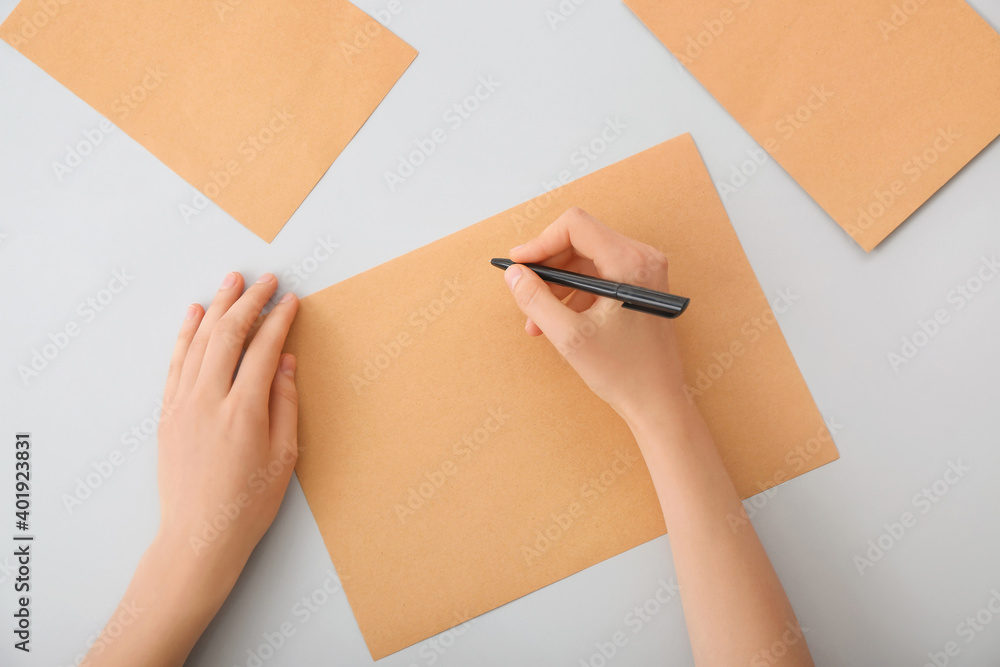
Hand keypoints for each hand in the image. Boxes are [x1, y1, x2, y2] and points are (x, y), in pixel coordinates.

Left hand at [83, 272, 299, 666]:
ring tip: (231, 282)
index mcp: (244, 411)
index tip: (290, 300)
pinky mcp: (168, 413)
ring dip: (216, 308)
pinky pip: (176, 362)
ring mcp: (183, 404)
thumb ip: (284, 402)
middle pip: (228, 335)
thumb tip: (285, 360)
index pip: (262, 349)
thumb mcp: (283, 455)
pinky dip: (185, 335)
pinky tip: (195, 314)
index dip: (278, 320)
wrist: (199, 535)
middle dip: (248, 302)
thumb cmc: (248, 502)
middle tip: (264, 280)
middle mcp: (208, 400)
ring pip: (198, 342)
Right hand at [503, 208, 688, 425]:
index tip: (519, 265)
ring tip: (537, 319)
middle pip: (580, 240)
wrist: (658, 402)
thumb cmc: (623, 372)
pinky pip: (598, 276)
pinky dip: (575, 293)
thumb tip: (514, 274)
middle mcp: (642, 258)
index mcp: (630, 263)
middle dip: (548, 267)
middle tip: (524, 293)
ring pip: (586, 259)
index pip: (575, 226)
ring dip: (557, 284)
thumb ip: (536, 299)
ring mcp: (644, 272)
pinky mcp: (640, 286)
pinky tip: (559, 321)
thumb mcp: (569, 336)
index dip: (540, 242)